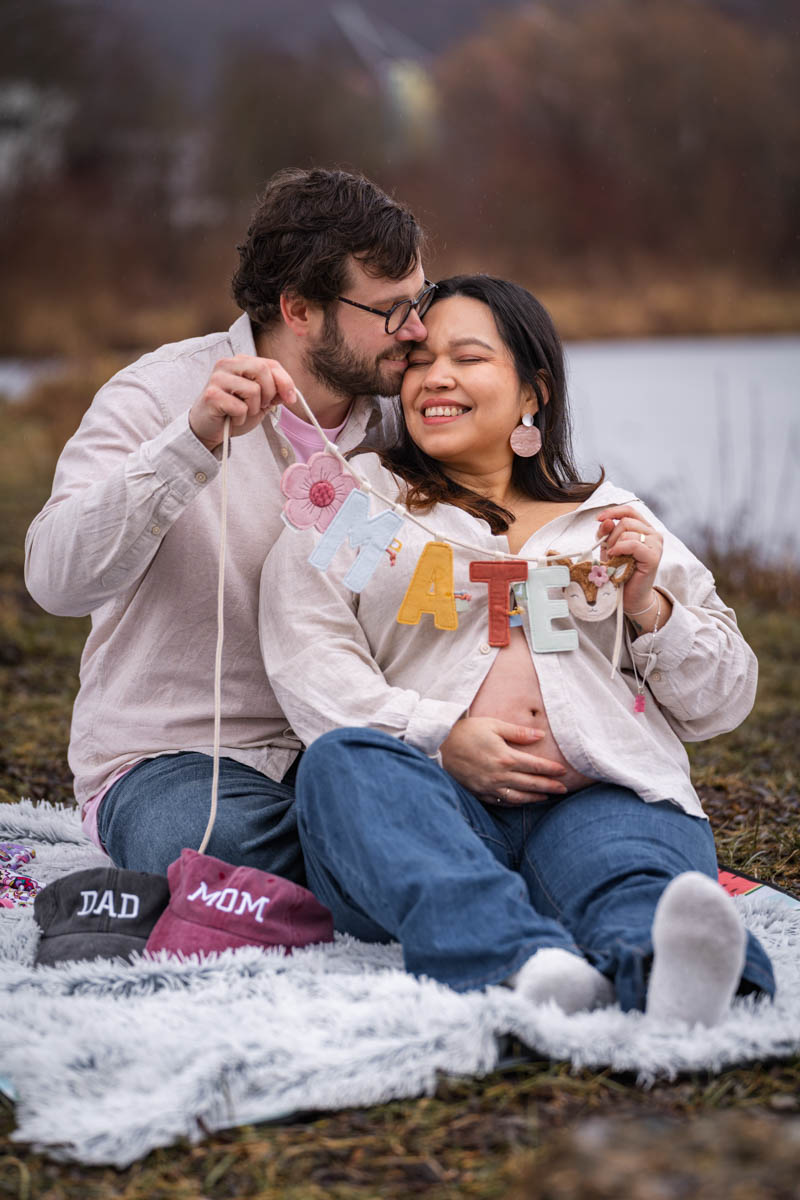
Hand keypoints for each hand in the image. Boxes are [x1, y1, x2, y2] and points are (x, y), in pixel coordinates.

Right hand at [189, 354, 297, 450]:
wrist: (209, 429)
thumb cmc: (234, 412)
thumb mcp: (260, 401)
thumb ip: (274, 392)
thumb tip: (289, 393)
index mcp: (241, 361)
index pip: (271, 364)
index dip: (285, 381)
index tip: (291, 399)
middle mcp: (227, 364)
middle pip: (262, 369)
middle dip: (269, 393)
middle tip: (261, 406)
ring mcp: (218, 378)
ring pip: (253, 390)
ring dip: (253, 408)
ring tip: (242, 412)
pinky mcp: (211, 395)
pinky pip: (240, 407)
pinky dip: (241, 418)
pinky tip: (231, 418)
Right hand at [440, 717, 568, 803]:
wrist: (439, 746)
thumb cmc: (467, 732)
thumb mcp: (493, 725)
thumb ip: (518, 732)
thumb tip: (540, 736)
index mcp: (505, 757)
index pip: (535, 766)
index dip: (551, 770)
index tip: (563, 772)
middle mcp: (499, 775)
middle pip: (531, 784)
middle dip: (549, 787)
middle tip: (563, 789)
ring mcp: (489, 786)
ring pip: (518, 797)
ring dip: (535, 798)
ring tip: (546, 797)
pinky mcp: (479, 792)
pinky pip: (502, 802)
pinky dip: (515, 803)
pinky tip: (523, 801)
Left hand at [596, 505, 666, 624]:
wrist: (629, 596)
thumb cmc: (620, 572)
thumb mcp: (609, 548)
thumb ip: (606, 533)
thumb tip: (605, 521)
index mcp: (644, 529)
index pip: (629, 511)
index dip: (612, 512)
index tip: (598, 519)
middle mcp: (653, 534)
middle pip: (626, 521)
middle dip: (611, 536)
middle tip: (609, 552)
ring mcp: (656, 545)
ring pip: (628, 532)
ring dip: (614, 545)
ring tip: (614, 559)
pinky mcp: (654, 557)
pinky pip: (633, 544)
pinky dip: (620, 549)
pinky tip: (615, 557)